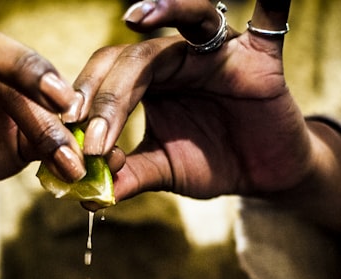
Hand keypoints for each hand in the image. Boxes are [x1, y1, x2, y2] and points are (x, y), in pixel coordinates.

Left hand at [75, 0, 340, 238]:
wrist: (263, 173)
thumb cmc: (212, 162)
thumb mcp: (165, 171)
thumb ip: (130, 175)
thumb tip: (86, 197)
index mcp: (149, 81)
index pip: (109, 77)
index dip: (87, 100)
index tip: (68, 129)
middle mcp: (180, 57)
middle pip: (138, 56)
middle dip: (111, 94)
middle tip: (95, 135)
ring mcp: (221, 51)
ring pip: (191, 21)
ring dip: (167, 10)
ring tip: (136, 18)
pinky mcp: (261, 56)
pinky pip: (268, 20)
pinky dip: (272, 0)